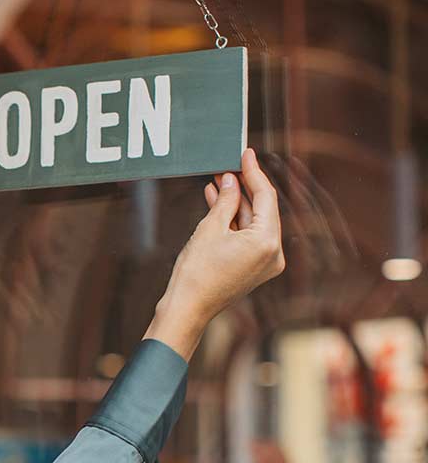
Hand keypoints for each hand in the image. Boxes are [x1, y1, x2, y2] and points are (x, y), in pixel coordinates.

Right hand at [162, 147, 285, 325]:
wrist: (187, 308)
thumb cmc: (196, 273)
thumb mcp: (210, 229)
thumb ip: (225, 200)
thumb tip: (230, 180)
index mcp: (267, 241)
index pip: (266, 196)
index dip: (253, 172)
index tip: (245, 154)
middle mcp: (274, 253)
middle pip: (262, 210)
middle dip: (243, 188)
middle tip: (227, 168)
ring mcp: (265, 262)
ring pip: (253, 223)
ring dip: (236, 205)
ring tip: (216, 184)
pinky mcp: (254, 268)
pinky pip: (248, 237)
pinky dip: (234, 222)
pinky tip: (218, 206)